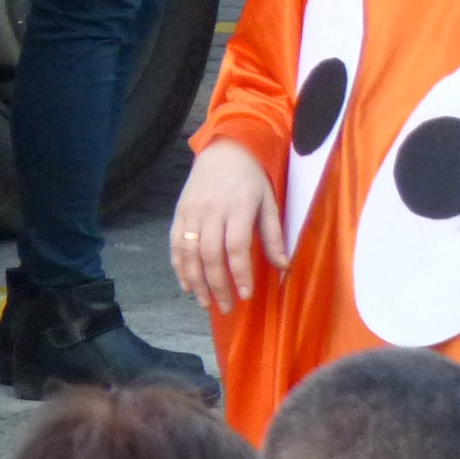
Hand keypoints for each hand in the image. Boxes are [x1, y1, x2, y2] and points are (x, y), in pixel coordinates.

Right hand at [170, 141, 286, 313]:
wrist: (224, 151)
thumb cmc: (252, 179)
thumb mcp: (269, 202)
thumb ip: (274, 235)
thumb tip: (284, 266)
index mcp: (238, 208)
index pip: (236, 247)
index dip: (239, 273)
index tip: (245, 295)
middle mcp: (211, 211)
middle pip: (210, 255)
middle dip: (217, 285)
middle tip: (226, 307)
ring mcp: (191, 212)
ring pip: (189, 253)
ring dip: (196, 282)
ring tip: (206, 303)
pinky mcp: (178, 213)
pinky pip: (175, 245)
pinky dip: (179, 267)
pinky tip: (188, 285)